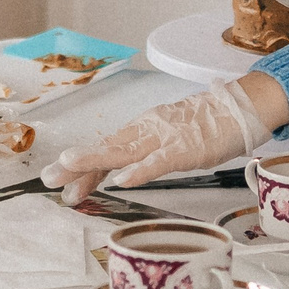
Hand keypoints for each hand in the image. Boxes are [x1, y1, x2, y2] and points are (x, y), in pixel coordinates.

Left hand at [40, 80, 275, 204]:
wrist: (240, 107)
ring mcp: (165, 138)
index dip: (81, 165)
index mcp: (143, 130)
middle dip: (76, 164)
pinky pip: (159, 161)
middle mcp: (147, 131)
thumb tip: (121, 171)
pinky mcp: (185, 148)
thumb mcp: (169, 140)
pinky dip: (141, 170)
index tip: (59, 180)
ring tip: (70, 166)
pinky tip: (123, 180)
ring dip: (95, 160)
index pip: (106, 149)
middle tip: (49, 178)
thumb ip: (146, 154)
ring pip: (124, 150)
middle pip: (106, 149)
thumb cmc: (207, 125)